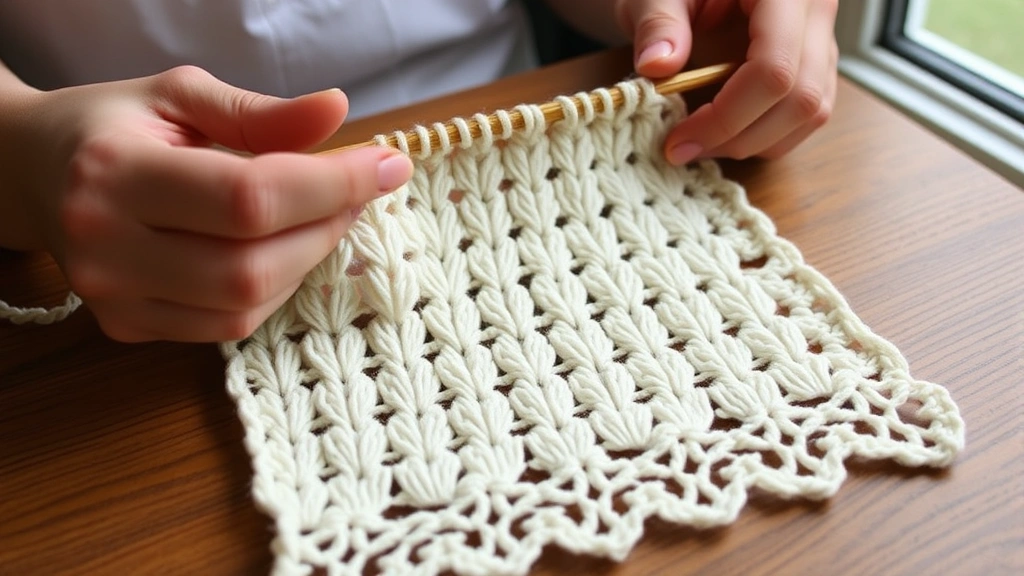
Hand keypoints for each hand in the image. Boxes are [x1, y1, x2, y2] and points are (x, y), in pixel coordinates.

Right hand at [0, 66, 411, 341]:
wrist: (34, 175)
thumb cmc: (115, 127)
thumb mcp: (180, 97)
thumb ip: (260, 112)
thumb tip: (338, 111)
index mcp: (115, 172)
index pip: (248, 196)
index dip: (331, 185)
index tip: (386, 164)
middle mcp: (106, 246)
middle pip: (252, 264)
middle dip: (327, 227)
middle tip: (359, 190)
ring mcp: (114, 298)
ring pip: (246, 305)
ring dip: (307, 261)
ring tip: (323, 214)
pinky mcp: (128, 327)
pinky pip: (228, 327)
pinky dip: (274, 289)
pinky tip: (281, 250)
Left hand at [617, 0, 838, 163]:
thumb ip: (658, 23)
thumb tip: (657, 67)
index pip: (774, 68)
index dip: (727, 116)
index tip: (680, 139)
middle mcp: (816, 11)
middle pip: (800, 98)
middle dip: (740, 137)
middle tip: (685, 150)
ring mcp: (823, 37)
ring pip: (811, 112)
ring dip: (756, 142)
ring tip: (703, 144)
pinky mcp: (817, 59)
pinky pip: (808, 111)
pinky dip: (768, 134)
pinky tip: (726, 134)